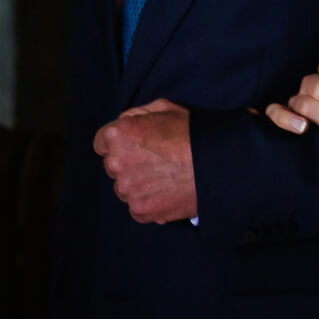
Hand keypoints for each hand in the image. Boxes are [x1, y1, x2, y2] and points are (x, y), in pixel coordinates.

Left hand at [94, 98, 196, 222]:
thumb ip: (136, 115)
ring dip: (138, 184)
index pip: (101, 142)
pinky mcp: (140, 210)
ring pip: (124, 188)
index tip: (134, 146)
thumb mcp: (163, 108)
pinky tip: (167, 192)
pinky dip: (149, 202)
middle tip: (155, 162)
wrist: (218, 164)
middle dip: (128, 163)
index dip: (119, 143)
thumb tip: (125, 124)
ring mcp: (127, 190)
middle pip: (113, 166)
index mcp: (118, 135)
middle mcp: (116, 163)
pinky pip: (136, 207)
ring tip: (164, 178)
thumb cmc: (192, 132)